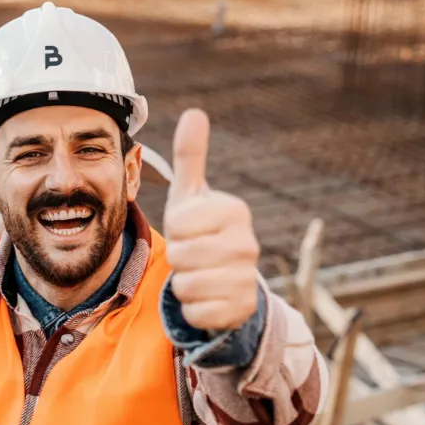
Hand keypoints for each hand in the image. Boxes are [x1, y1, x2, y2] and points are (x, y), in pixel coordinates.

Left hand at [164, 108, 261, 331]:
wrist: (225, 279)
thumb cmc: (201, 231)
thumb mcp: (191, 196)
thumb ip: (191, 157)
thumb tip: (195, 112)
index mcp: (235, 210)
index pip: (179, 224)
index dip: (175, 230)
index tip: (190, 230)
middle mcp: (248, 244)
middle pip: (181, 256)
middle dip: (178, 260)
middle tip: (193, 255)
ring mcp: (249, 278)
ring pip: (186, 286)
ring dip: (183, 285)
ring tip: (199, 275)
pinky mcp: (242, 310)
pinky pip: (196, 312)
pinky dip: (193, 310)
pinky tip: (207, 298)